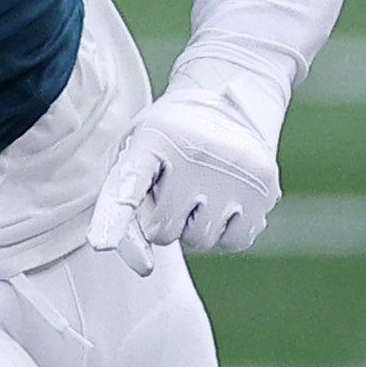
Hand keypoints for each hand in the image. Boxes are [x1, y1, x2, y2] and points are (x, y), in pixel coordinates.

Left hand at [88, 72, 281, 276]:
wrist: (227, 99)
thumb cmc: (169, 141)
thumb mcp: (136, 154)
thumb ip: (121, 206)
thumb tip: (144, 268)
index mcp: (154, 138)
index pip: (129, 184)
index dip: (114, 216)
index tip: (101, 243)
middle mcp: (197, 153)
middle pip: (165, 232)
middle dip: (165, 219)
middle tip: (176, 185)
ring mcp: (235, 171)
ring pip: (201, 240)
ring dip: (196, 227)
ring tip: (202, 189)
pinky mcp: (264, 187)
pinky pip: (236, 241)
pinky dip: (227, 231)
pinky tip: (226, 200)